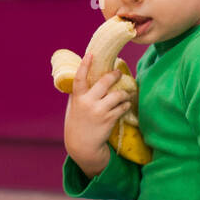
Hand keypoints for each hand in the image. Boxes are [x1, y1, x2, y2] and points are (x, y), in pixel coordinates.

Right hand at [64, 50, 131, 174]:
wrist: (82, 145)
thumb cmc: (77, 123)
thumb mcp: (74, 107)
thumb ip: (79, 93)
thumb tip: (86, 76)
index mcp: (77, 98)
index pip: (79, 78)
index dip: (85, 65)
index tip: (90, 54)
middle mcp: (88, 103)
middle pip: (104, 82)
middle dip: (114, 75)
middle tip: (118, 73)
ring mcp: (99, 111)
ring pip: (117, 95)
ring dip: (124, 93)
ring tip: (125, 94)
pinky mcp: (109, 119)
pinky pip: (122, 107)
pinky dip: (125, 105)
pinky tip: (125, 105)